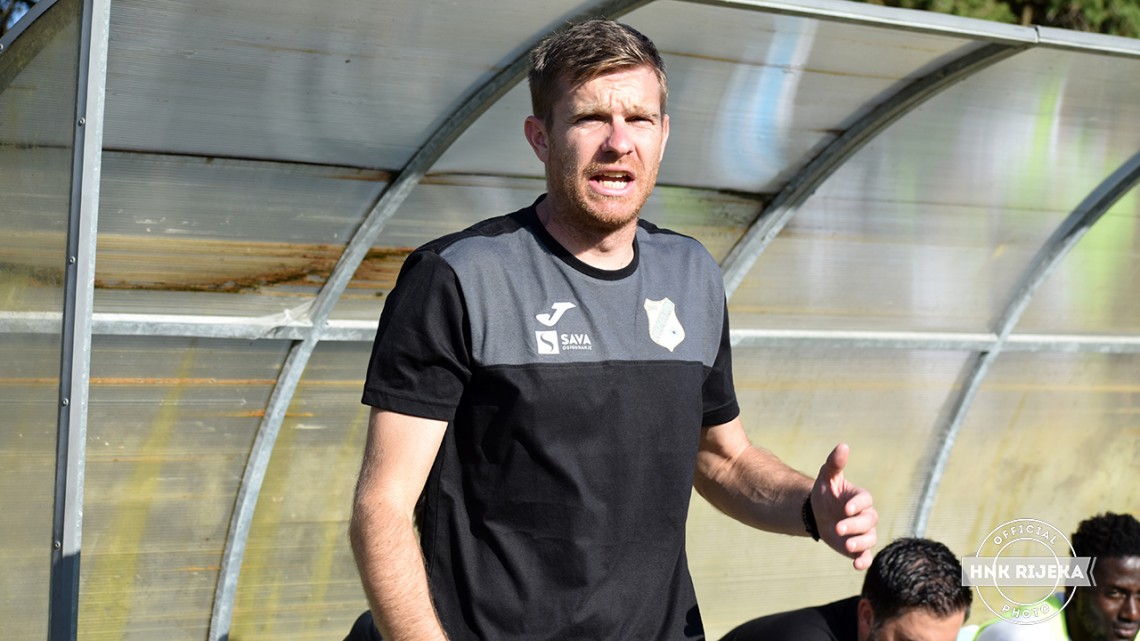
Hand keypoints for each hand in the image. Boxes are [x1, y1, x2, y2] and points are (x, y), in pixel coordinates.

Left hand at [811, 443, 876, 569]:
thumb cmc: (825, 494)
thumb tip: (842, 446)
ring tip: (847, 546)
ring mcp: (863, 533)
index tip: (846, 509)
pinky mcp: (859, 548)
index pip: (865, 501)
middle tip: (838, 529)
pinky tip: (857, 565)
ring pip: (869, 539)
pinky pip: (866, 555)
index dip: (857, 505)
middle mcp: (865, 516)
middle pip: (868, 522)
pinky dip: (864, 561)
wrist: (818, 514)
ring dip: (860, 544)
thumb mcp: (827, 477)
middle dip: (855, 526)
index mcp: (859, 498)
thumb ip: (834, 463)